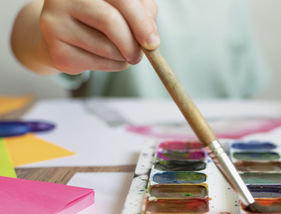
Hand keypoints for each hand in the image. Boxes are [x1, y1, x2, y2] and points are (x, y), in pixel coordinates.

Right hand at [12, 0, 158, 73]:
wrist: (67, 35)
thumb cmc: (101, 16)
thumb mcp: (126, 8)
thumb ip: (143, 14)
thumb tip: (150, 37)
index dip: (140, 21)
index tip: (153, 42)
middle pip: (110, 21)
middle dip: (132, 44)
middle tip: (140, 55)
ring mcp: (55, 23)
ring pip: (105, 47)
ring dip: (123, 58)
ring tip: (123, 54)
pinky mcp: (56, 51)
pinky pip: (95, 64)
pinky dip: (111, 66)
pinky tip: (107, 59)